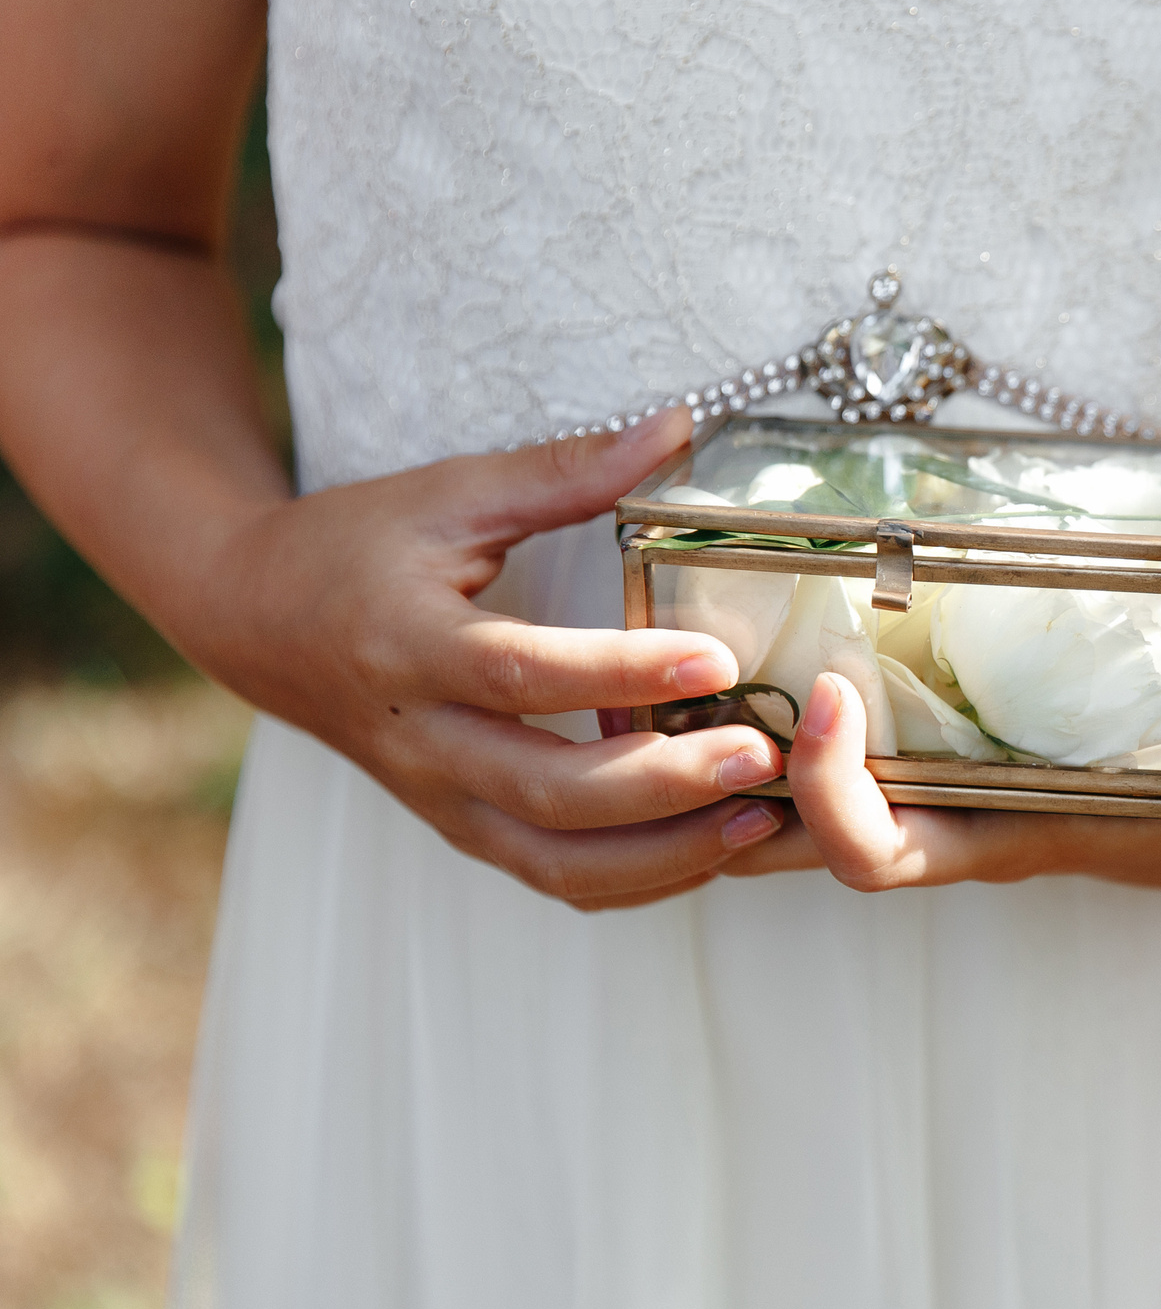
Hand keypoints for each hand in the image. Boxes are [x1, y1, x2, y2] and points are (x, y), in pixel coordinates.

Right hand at [194, 407, 794, 909]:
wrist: (252, 621)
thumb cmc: (356, 546)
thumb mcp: (450, 493)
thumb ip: (566, 471)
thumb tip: (679, 426)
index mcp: (409, 645)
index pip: (524, 671)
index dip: (622, 674)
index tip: (717, 659)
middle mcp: (423, 740)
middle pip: (546, 791)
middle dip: (661, 786)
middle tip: (759, 758)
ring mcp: (441, 799)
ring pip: (554, 862)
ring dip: (662, 856)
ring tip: (755, 822)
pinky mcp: (462, 829)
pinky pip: (554, 878)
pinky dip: (637, 881)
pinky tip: (712, 853)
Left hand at [720, 643, 1160, 895]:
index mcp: (1002, 838)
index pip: (883, 857)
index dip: (835, 795)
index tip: (834, 696)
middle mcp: (944, 822)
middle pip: (791, 840)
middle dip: (727, 777)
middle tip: (700, 673)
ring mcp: (929, 787)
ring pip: (782, 800)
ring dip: (718, 746)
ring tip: (661, 661)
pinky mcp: (931, 742)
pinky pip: (817, 748)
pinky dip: (761, 710)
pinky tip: (726, 638)